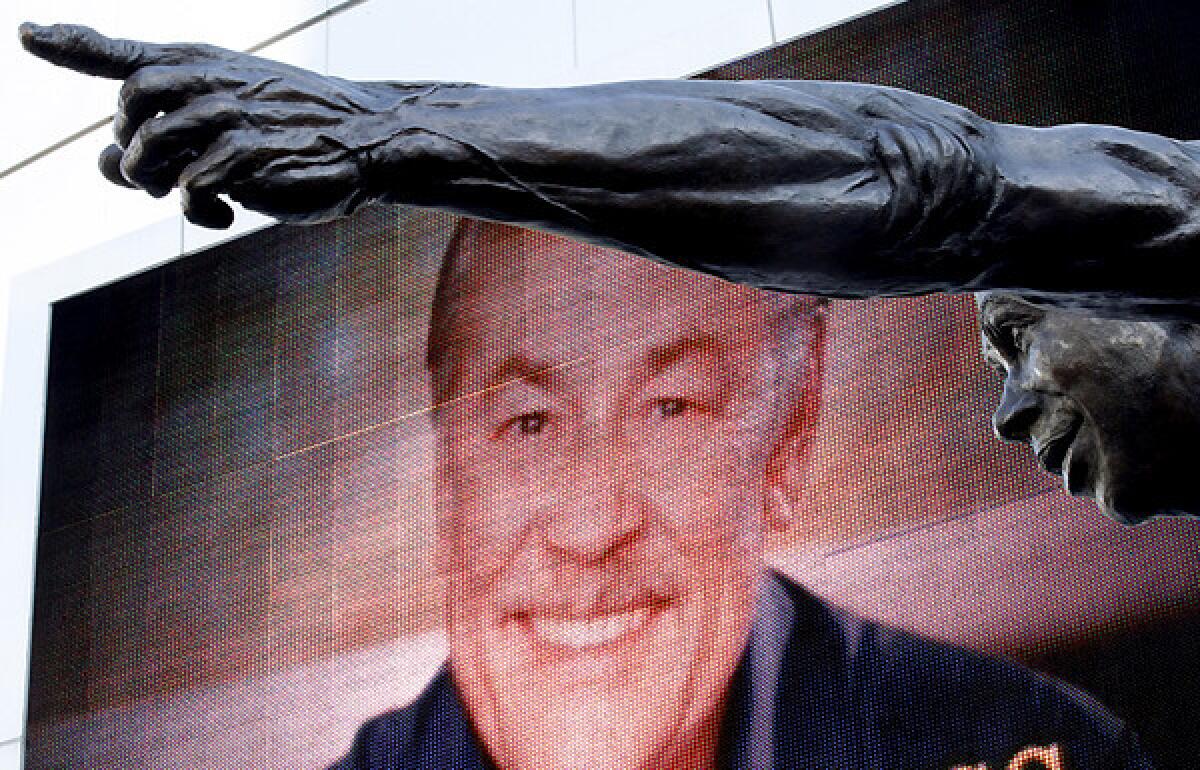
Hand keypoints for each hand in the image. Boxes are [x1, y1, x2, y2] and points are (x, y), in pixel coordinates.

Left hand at [20, 22, 392, 227]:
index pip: (125, 54)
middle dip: (131, 146)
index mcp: (202, 65)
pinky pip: (191, 189)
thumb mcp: (228, 121)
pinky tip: (225, 216)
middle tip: (161, 174)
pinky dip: (200, 211)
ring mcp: (228, 117)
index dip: (71, 44)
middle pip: (128, 106)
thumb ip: (160, 138)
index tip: (27, 36)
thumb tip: (98, 163)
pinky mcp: (249, 156)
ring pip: (147, 153)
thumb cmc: (294, 131)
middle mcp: (209, 83)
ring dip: (156, 184)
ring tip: (191, 196)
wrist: (368, 139)